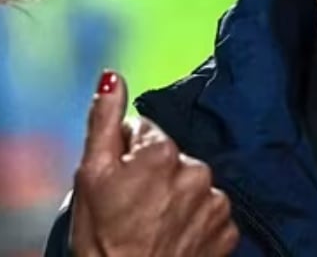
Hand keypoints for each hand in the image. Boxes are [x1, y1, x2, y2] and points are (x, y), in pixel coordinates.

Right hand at [69, 71, 238, 256]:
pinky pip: (208, 213)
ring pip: (190, 184)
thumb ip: (103, 119)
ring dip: (174, 198)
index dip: (124, 154)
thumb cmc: (103, 242)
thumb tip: (111, 77)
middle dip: (151, 174)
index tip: (117, 183)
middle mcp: (197, 170)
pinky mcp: (227, 231)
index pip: (142, 130)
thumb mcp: (90, 176)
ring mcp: (215, 203)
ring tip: (152, 226)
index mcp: (161, 151)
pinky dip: (194, 222)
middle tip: (131, 208)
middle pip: (169, 156)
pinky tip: (173, 237)